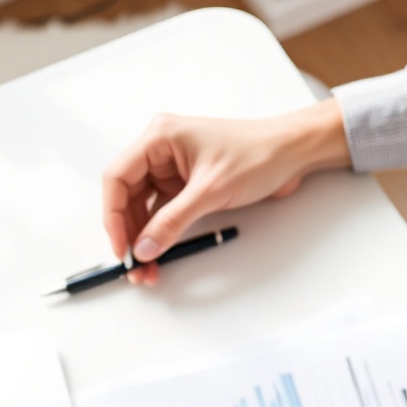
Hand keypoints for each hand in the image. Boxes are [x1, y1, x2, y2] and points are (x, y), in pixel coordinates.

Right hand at [101, 102, 349, 279]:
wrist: (293, 154)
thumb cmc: (258, 155)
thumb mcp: (211, 191)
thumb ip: (173, 221)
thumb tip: (145, 247)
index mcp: (159, 138)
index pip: (118, 178)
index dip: (113, 216)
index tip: (121, 247)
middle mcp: (161, 150)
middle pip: (128, 196)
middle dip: (129, 233)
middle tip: (134, 266)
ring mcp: (174, 168)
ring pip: (145, 208)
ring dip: (145, 238)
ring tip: (149, 268)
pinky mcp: (188, 184)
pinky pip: (165, 211)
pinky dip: (162, 233)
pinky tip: (161, 254)